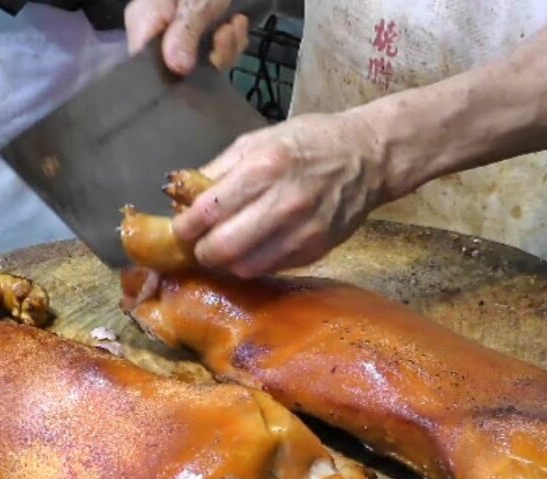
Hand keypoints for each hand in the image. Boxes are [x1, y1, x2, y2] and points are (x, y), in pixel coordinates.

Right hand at [125, 0, 248, 74]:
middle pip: (180, 69)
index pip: (144, 63)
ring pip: (204, 63)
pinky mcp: (205, 38)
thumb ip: (184, 32)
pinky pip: (219, 53)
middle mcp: (161, 33)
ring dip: (227, 47)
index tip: (192, 67)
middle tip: (225, 33)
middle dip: (211, 55)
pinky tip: (237, 22)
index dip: (168, 72)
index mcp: (144, 21)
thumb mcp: (193, 2)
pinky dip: (233, 41)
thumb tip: (176, 68)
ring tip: (234, 24)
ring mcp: (185, 36)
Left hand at [175, 112, 387, 278]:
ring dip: (225, 262)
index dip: (184, 228)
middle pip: (222, 250)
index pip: (207, 213)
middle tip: (198, 244)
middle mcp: (283, 203)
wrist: (366, 157)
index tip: (180, 228)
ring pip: (244, 267)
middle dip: (201, 251)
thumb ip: (218, 170)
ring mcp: (302, 232)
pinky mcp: (315, 251)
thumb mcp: (257, 141)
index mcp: (263, 168)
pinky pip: (269, 269)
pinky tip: (252, 247)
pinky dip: (252, 263)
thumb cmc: (308, 143)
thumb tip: (180, 195)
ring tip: (223, 247)